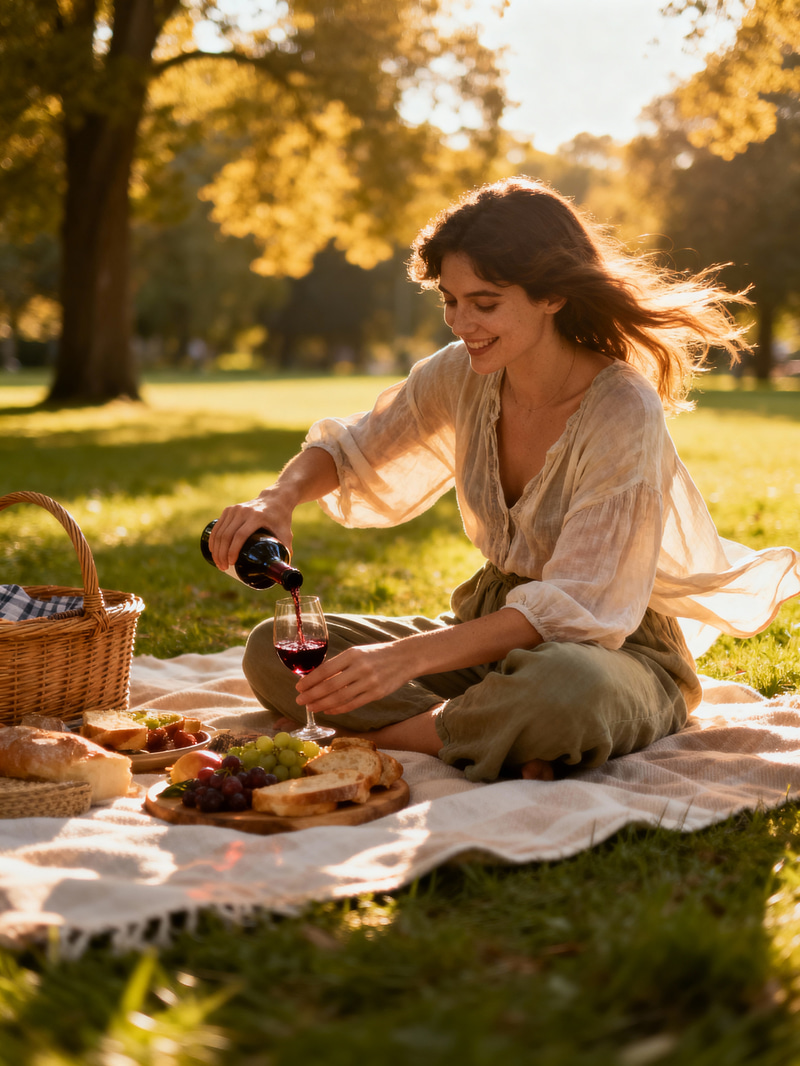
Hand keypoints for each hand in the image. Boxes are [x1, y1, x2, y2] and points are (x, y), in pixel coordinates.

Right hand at [208, 489, 293, 570]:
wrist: (274, 499)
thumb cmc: (281, 519)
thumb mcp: (286, 533)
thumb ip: (286, 550)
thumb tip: (282, 570)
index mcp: (257, 517)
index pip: (241, 535)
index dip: (233, 550)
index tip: (231, 563)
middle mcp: (244, 511)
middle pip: (228, 535)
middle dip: (223, 553)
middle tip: (224, 567)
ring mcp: (235, 509)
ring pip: (220, 531)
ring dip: (216, 549)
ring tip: (219, 563)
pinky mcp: (229, 509)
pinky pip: (218, 526)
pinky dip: (213, 539)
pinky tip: (212, 550)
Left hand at [294, 642, 411, 716]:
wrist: (405, 658)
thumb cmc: (377, 654)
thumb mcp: (357, 652)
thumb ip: (339, 664)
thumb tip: (317, 679)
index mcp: (352, 654)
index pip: (325, 670)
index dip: (310, 680)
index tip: (298, 687)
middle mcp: (360, 668)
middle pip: (330, 686)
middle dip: (311, 695)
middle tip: (299, 701)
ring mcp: (369, 682)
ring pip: (340, 698)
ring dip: (322, 704)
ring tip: (311, 707)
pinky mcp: (376, 694)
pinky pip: (353, 704)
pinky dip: (338, 709)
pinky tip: (328, 710)